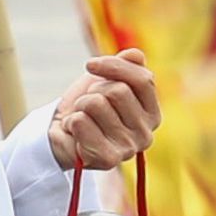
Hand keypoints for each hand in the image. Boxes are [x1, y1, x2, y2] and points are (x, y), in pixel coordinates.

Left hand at [51, 45, 161, 170]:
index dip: (115, 66)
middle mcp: (146, 134)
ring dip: (80, 106)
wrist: (62, 135)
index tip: (90, 64)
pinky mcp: (108, 160)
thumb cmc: (88, 106)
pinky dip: (71, 121)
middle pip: (118, 91)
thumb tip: (135, 55)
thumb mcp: (107, 79)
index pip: (144, 79)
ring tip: (82, 118)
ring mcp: (129, 149)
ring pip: (96, 104)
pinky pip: (80, 121)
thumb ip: (125, 65)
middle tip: (87, 104)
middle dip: (94, 90)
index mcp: (152, 114)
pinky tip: (75, 133)